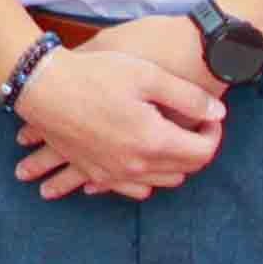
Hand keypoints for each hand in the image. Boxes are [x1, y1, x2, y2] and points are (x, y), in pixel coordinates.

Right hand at [8, 17, 228, 201]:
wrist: (43, 87)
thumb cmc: (96, 75)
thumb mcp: (148, 76)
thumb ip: (188, 97)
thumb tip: (219, 113)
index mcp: (153, 141)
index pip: (203, 152)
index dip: (214, 133)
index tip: (209, 115)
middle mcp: (136, 166)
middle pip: (186, 169)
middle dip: (197, 146)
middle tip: (194, 121)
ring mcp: (114, 173)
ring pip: (161, 182)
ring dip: (174, 163)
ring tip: (170, 135)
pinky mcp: (96, 172)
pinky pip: (131, 188)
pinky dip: (145, 177)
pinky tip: (142, 158)